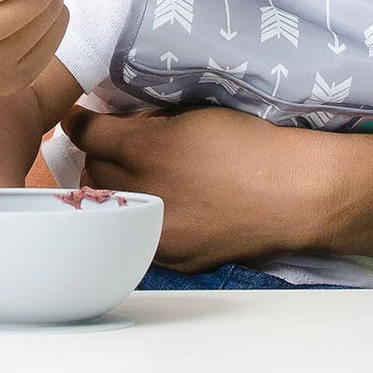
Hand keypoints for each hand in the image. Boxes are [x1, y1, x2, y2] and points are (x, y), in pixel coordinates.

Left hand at [64, 105, 285, 271]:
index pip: (89, 135)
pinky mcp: (171, 257)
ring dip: (110, 188)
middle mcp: (144, 193)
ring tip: (130, 175)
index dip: (81, 123)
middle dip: (97, 156)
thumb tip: (121, 123)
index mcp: (147, 150)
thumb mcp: (194, 116)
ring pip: (109, 207)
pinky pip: (136, 234)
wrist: (293, 195)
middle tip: (110, 146)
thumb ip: (149, 120)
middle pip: (91, 172)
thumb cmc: (249, 145)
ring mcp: (155, 231)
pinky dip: (137, 217)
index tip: (80, 120)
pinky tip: (156, 204)